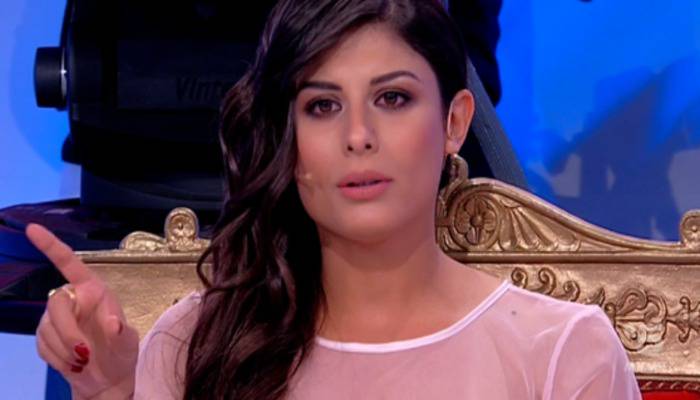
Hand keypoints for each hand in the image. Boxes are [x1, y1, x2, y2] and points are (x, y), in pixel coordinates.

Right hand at [27, 223, 138, 398]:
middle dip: (68, 331)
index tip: (33, 229)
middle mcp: (73, 299)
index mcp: (94, 290)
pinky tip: (74, 364)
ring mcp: (55, 318)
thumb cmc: (121, 351)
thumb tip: (113, 323)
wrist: (107, 377)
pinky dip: (59, 359)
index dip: (51, 246)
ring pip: (48, 328)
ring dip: (65, 349)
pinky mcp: (44, 336)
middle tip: (84, 353)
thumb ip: (121, 333)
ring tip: (85, 361)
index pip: (70, 263)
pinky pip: (43, 345)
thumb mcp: (129, 342)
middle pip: (55, 303)